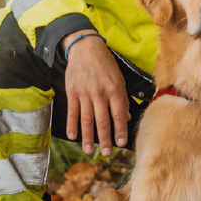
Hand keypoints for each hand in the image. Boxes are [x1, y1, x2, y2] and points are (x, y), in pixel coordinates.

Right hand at [62, 31, 129, 156]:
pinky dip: (72, 126)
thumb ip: (123, 98)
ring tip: (89, 150)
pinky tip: (73, 137)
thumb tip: (127, 117)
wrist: (85, 48)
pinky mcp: (72, 92)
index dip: (120, 131)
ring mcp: (85, 93)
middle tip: (106, 153)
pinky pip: (73, 112)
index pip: (119, 115)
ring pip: (87, 120)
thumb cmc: (105, 63)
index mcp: (114, 90)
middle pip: (103, 121)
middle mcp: (100, 93)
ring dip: (88, 137)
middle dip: (105, 139)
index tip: (121, 143)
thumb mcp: (119, 78)